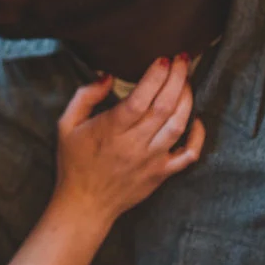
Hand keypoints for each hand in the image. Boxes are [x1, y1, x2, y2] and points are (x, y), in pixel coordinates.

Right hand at [54, 55, 204, 227]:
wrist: (84, 204)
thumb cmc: (74, 162)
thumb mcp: (66, 125)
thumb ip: (85, 96)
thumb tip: (107, 76)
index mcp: (111, 129)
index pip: (141, 98)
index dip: (156, 76)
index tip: (163, 59)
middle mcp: (134, 144)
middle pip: (164, 106)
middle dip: (177, 78)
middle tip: (182, 59)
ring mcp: (152, 160)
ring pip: (178, 124)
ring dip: (187, 99)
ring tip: (187, 80)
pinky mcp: (161, 174)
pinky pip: (189, 155)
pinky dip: (198, 136)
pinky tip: (196, 119)